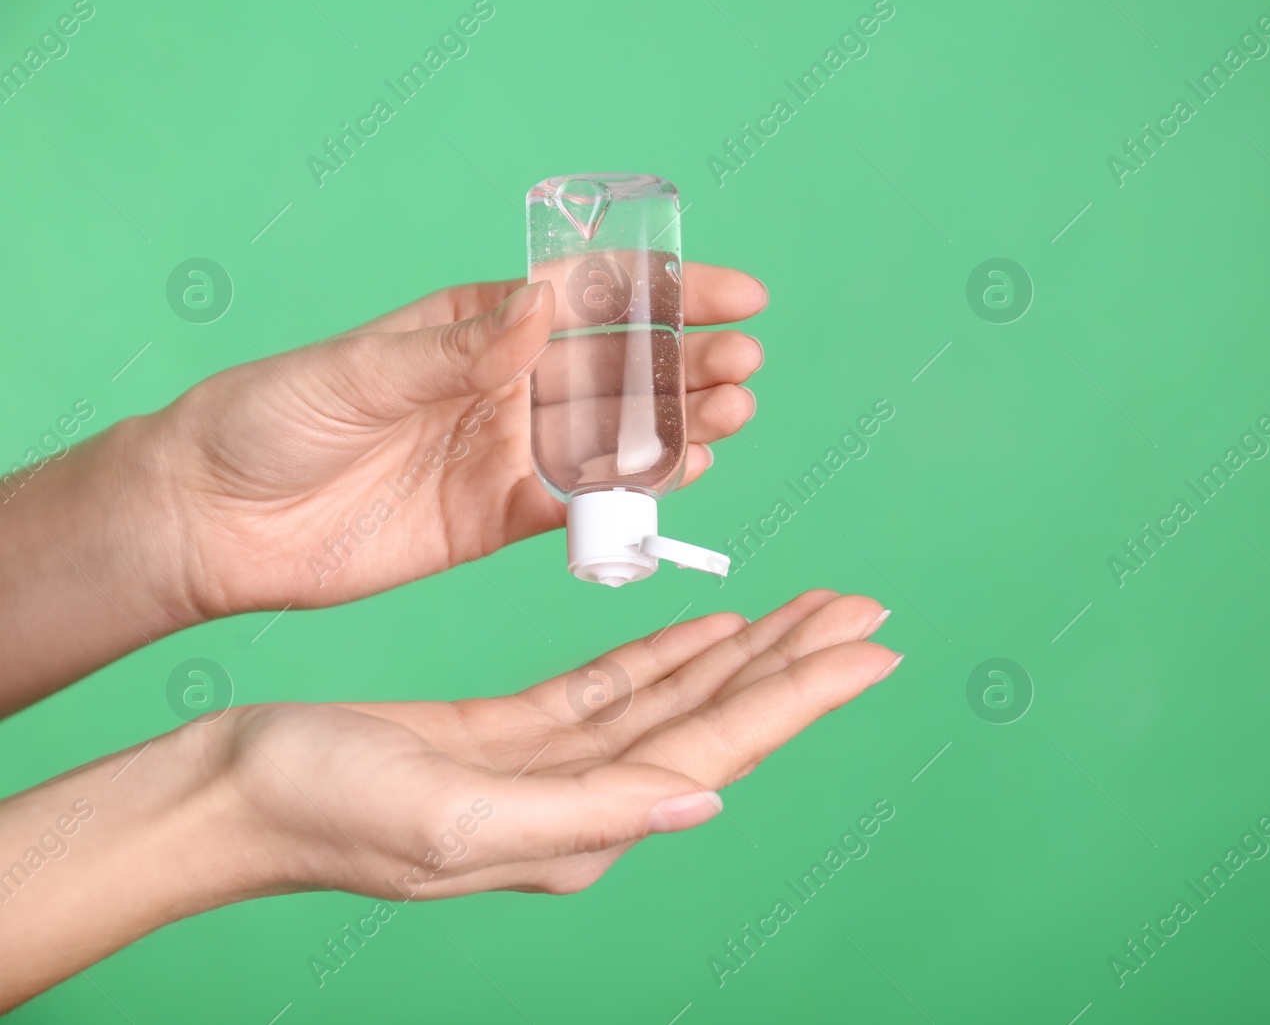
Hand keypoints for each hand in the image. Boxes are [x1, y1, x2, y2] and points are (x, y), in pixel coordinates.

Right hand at [0, 591, 898, 1009]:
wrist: (230, 793)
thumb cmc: (322, 806)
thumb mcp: (451, 817)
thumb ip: (584, 813)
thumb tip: (697, 801)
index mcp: (583, 826)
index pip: (721, 749)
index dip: (803, 696)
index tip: (875, 649)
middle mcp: (588, 803)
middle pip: (719, 720)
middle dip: (797, 663)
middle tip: (867, 609)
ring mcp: (557, 766)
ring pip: (678, 696)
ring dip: (748, 650)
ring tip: (814, 608)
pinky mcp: (519, 733)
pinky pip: (618, 684)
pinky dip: (671, 651)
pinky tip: (714, 626)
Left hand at [154, 264, 765, 617]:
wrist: (212, 522)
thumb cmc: (267, 419)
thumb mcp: (358, 370)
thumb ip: (457, 349)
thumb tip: (543, 308)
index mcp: (474, 325)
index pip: (589, 297)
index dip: (664, 293)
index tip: (730, 294)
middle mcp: (501, 385)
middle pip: (617, 369)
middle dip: (686, 362)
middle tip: (743, 364)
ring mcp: (503, 453)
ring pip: (612, 437)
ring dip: (677, 424)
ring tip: (734, 413)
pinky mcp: (495, 519)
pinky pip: (580, 505)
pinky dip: (633, 494)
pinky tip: (685, 474)